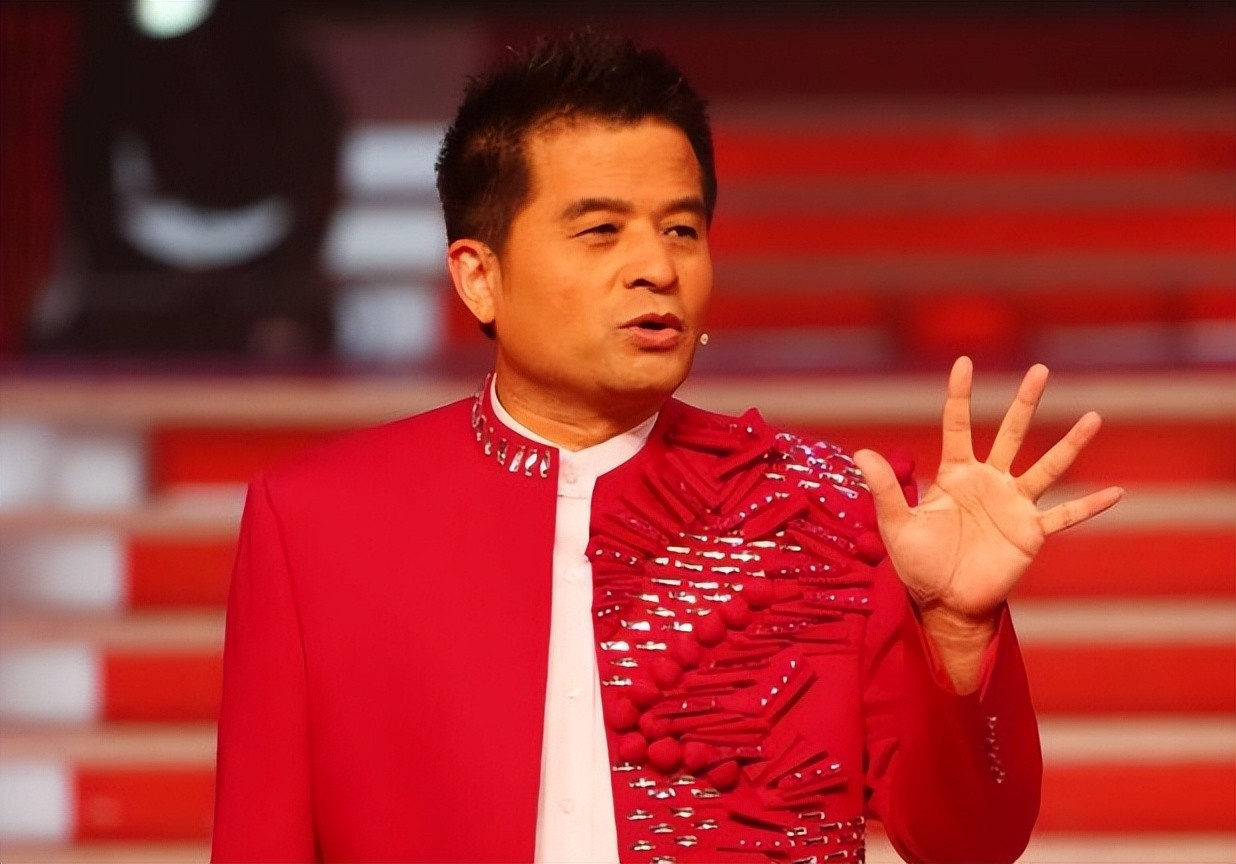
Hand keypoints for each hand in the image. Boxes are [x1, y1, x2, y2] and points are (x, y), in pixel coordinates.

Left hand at [852, 358, 1122, 683]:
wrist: (944, 602)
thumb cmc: (917, 563)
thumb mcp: (895, 525)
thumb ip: (884, 489)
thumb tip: (860, 452)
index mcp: (955, 474)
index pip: (957, 425)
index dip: (959, 395)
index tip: (964, 362)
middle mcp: (989, 482)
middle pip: (1010, 433)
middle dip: (1025, 402)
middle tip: (1041, 370)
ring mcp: (1013, 505)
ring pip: (1046, 467)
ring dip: (1069, 444)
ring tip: (1093, 418)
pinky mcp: (1030, 532)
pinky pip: (1064, 515)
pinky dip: (1089, 506)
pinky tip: (1117, 492)